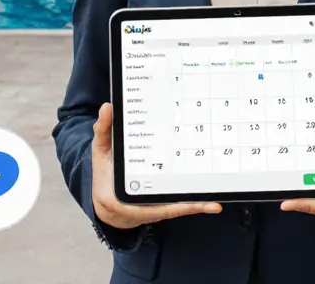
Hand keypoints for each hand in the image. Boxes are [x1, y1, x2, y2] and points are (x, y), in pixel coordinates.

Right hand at [90, 103, 222, 228]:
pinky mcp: (161, 206)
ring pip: (175, 208)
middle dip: (188, 205)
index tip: (178, 189)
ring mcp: (151, 207)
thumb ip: (104, 130)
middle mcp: (137, 207)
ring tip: (213, 205)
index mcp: (120, 196)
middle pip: (165, 206)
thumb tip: (107, 107)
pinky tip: (212, 204)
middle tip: (208, 204)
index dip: (162, 201)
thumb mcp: (100, 151)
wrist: (107, 202)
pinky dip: (195, 204)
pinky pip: (179, 206)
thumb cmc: (104, 174)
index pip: (142, 198)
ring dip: (196, 206)